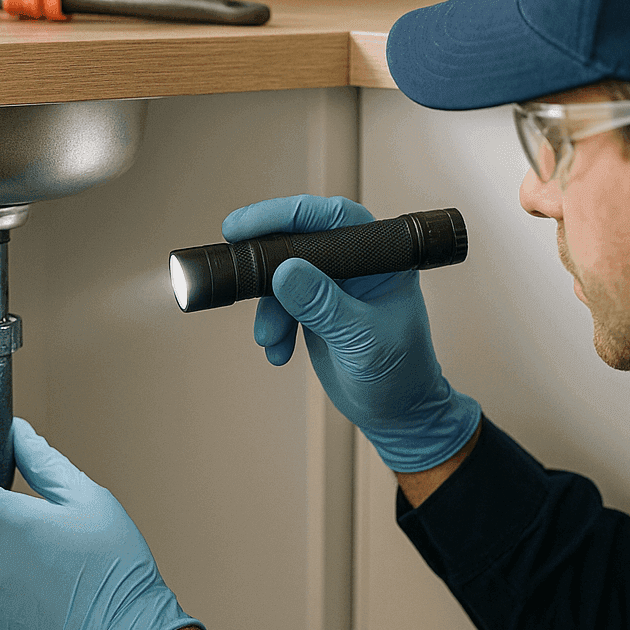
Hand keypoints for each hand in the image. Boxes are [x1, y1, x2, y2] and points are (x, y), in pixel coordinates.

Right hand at [223, 195, 479, 472]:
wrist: (398, 415)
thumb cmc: (398, 376)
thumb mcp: (361, 340)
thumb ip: (323, 305)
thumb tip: (283, 270)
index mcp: (382, 257)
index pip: (332, 218)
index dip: (286, 214)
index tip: (243, 225)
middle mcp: (358, 263)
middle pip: (300, 239)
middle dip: (264, 258)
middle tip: (231, 264)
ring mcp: (335, 285)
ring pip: (284, 275)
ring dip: (269, 307)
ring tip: (270, 339)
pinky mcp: (317, 308)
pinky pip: (282, 304)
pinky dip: (273, 326)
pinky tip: (279, 353)